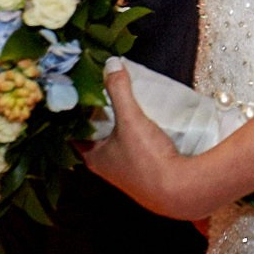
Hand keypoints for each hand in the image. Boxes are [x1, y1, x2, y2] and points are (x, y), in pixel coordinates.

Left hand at [82, 63, 202, 220]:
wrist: (178, 190)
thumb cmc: (146, 158)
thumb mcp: (130, 119)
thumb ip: (119, 90)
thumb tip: (110, 63)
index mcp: (93, 156)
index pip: (75, 132)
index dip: (75, 112)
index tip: (79, 92)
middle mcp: (106, 166)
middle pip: (96, 135)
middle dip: (99, 114)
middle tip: (104, 89)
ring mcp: (125, 170)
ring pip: (115, 141)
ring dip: (118, 124)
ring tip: (124, 100)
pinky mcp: (144, 170)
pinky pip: (132, 146)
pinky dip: (133, 132)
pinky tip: (144, 119)